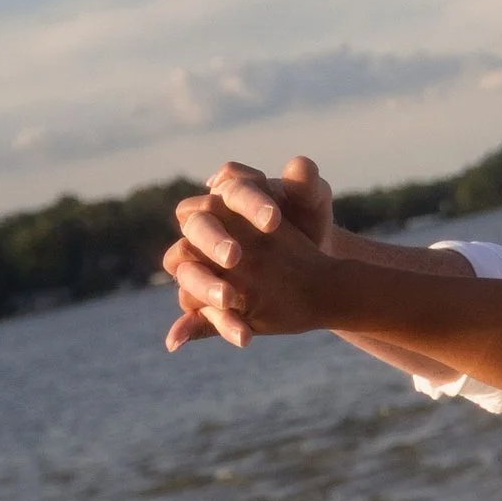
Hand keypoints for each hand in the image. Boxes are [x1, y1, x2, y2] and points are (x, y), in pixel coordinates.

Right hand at [163, 154, 331, 349]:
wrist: (316, 261)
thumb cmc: (309, 222)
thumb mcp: (314, 202)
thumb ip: (306, 182)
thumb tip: (298, 165)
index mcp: (232, 193)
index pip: (231, 188)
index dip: (249, 203)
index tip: (274, 222)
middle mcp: (211, 222)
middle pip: (196, 225)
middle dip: (213, 241)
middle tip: (235, 257)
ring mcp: (202, 258)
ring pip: (186, 268)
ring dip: (204, 286)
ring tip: (230, 301)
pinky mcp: (206, 292)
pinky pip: (199, 309)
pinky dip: (216, 322)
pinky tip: (238, 336)